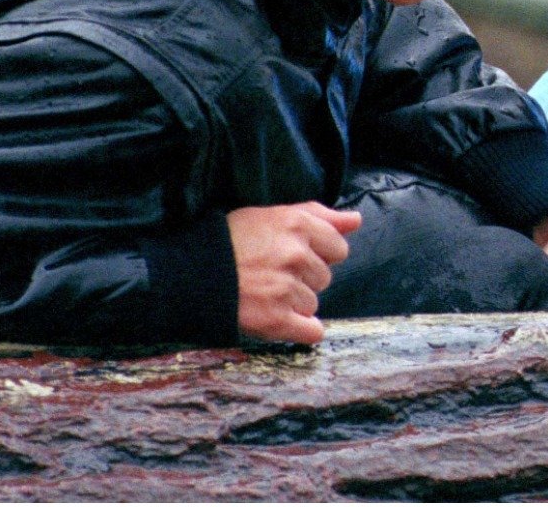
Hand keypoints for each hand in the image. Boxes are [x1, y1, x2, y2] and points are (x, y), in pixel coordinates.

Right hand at [226, 202, 362, 343]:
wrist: (191, 275)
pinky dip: (300, 329)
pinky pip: (312, 331)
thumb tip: (356, 221)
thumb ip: (319, 216)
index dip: (318, 254)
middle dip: (303, 278)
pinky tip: (278, 318)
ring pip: (313, 304)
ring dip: (294, 303)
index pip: (338, 248)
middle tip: (271, 274)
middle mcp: (296, 255)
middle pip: (325, 278)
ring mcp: (287, 288)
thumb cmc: (232, 242)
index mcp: (297, 225)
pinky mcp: (276, 319)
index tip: (292, 256)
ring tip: (264, 292)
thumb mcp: (273, 216)